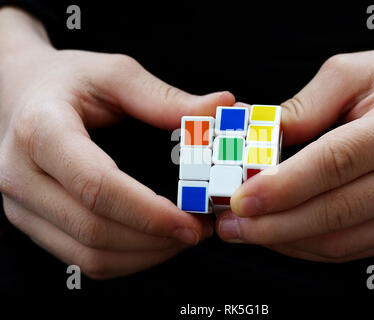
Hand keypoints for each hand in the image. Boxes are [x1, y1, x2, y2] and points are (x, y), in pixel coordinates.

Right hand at [0, 7, 234, 277]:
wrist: (22, 94)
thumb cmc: (68, 82)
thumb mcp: (114, 74)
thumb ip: (164, 98)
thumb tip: (219, 107)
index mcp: (42, 131)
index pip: (96, 186)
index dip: (148, 212)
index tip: (190, 222)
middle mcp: (22, 175)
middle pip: (94, 230)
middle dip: (154, 240)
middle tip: (197, 230)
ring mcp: (22, 205)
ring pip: (88, 255)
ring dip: (144, 255)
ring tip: (181, 238)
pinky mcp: (33, 221)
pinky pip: (81, 259)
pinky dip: (125, 259)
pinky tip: (153, 242)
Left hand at [216, 17, 373, 261]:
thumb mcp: (349, 73)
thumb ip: (303, 107)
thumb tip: (258, 140)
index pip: (335, 163)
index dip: (283, 187)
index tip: (242, 199)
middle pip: (335, 211)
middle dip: (274, 224)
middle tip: (231, 225)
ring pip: (342, 241)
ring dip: (286, 242)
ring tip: (247, 232)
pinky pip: (353, 249)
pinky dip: (310, 247)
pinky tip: (281, 235)